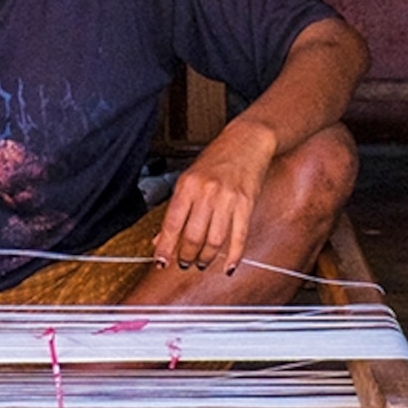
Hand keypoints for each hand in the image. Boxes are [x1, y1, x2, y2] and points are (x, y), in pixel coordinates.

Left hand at [153, 120, 274, 276]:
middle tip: (184, 263)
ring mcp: (227, 199)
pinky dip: (233, 256)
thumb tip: (161, 238)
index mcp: (187, 185)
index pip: (172, 223)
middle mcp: (206, 192)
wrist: (246, 140)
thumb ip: (176, 209)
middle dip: (186, 257)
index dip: (165, 247)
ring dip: (206, 259)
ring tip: (201, 263)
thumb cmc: (216, 159)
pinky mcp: (246, 204)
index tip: (161, 262)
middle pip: (193, 237)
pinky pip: (239, 237)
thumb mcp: (189, 178)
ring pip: (214, 241)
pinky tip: (228, 266)